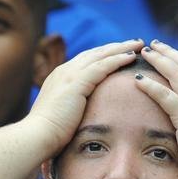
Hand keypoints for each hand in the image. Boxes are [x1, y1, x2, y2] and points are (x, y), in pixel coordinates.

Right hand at [26, 41, 143, 152]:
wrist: (38, 135)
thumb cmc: (48, 134)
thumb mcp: (62, 116)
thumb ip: (72, 110)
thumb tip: (80, 117)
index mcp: (60, 78)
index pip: (86, 60)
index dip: (105, 55)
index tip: (120, 52)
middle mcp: (64, 71)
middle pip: (95, 53)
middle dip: (115, 47)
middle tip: (134, 42)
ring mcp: (69, 74)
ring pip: (101, 55)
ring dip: (122, 48)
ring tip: (139, 44)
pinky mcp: (77, 81)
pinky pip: (103, 65)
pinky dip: (118, 59)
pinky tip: (132, 58)